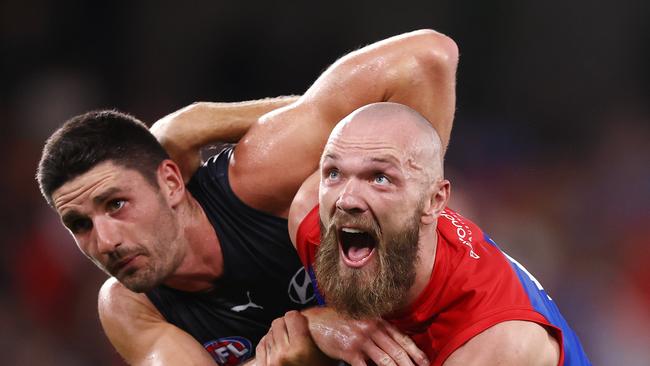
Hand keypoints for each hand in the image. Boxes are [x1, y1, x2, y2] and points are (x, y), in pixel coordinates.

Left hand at [255, 310, 334, 365]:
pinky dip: (268, 343)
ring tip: (287, 341)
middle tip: (294, 330)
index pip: (292, 316)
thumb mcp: (326, 360)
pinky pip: (261, 345)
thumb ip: (319, 340)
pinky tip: (277, 347)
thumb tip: (316, 319)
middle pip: (278, 323)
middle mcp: (283, 353)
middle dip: (286, 324)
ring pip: (269, 333)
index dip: (297, 318)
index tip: (301, 322)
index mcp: (300, 349)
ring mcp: (271, 361)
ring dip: (277, 334)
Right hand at [304, 307, 428, 365]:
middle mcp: (371, 328)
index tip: (425, 363)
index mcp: (378, 321)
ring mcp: (360, 340)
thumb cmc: (342, 322)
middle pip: (397, 351)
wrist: (317, 322)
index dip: (416, 352)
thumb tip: (398, 347)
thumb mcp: (364, 321)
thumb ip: (380, 330)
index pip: (402, 338)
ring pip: (385, 360)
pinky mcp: (348, 351)